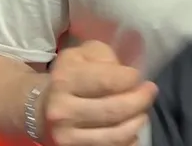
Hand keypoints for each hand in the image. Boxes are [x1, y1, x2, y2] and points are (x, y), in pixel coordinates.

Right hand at [40, 40, 157, 145]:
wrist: (41, 108)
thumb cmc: (69, 76)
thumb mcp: (81, 54)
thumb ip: (104, 55)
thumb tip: (126, 72)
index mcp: (64, 80)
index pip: (108, 81)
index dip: (131, 78)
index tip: (137, 76)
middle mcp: (62, 110)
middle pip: (114, 110)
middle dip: (140, 100)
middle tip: (150, 91)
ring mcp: (67, 136)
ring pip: (115, 135)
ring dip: (137, 121)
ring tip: (142, 111)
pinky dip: (128, 140)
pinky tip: (131, 129)